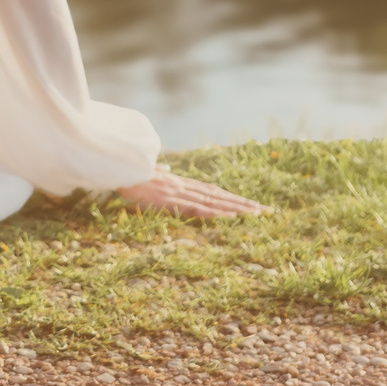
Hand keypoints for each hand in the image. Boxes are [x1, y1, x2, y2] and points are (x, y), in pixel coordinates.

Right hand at [116, 170, 264, 217]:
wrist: (119, 168)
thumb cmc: (131, 173)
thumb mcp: (150, 174)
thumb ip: (161, 173)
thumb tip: (166, 169)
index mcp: (182, 184)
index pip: (214, 191)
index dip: (233, 198)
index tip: (251, 204)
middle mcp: (186, 186)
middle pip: (221, 196)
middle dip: (244, 204)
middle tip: (267, 212)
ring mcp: (180, 193)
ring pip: (215, 201)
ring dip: (237, 208)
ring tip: (257, 214)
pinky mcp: (172, 200)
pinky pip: (199, 208)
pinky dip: (216, 212)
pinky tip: (231, 216)